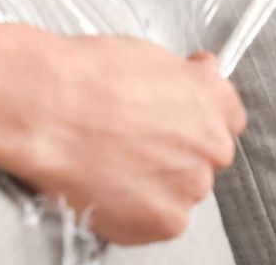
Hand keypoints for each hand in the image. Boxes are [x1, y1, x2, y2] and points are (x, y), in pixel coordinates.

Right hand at [0, 20, 246, 245]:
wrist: (46, 108)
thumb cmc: (85, 76)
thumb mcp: (147, 54)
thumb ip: (184, 76)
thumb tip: (199, 75)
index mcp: (212, 98)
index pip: (228, 117)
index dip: (197, 118)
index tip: (178, 119)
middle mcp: (212, 143)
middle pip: (206, 156)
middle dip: (177, 151)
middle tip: (133, 143)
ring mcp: (191, 185)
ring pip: (182, 190)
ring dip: (158, 183)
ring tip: (112, 163)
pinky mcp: (165, 221)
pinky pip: (159, 220)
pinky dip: (137, 210)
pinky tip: (108, 185)